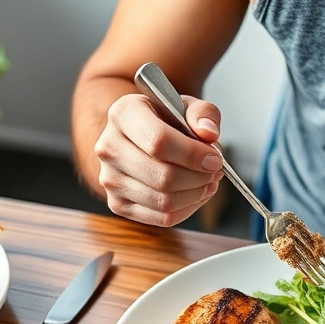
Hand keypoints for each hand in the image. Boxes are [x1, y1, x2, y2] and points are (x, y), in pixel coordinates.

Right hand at [94, 94, 223, 225]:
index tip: (215, 159)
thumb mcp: (186, 106)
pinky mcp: (118, 204)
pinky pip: (162, 218)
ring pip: (164, 201)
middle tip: (215, 171)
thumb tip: (209, 133)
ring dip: (196, 195)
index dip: (193, 155)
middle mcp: (109, 148)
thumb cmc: (163, 120)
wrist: (138, 137)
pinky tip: (195, 194)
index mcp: (123, 115)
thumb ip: (203, 114)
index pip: (159, 142)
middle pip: (162, 177)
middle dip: (199, 178)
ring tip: (208, 182)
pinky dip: (187, 209)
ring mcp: (110, 179)